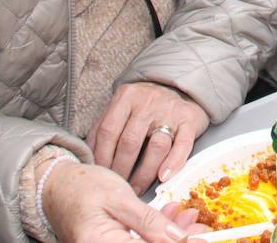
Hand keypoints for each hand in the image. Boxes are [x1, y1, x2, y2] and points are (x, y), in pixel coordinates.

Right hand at [42, 160, 210, 241]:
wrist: (56, 186)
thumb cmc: (80, 188)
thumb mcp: (118, 198)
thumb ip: (148, 222)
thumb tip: (178, 239)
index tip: (202, 240)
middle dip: (178, 242)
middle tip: (201, 229)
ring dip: (171, 237)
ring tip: (190, 218)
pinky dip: (157, 233)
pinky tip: (171, 219)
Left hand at [87, 81, 209, 193]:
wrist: (178, 87)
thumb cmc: (144, 105)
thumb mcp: (120, 107)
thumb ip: (104, 127)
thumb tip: (87, 157)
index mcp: (126, 98)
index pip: (108, 130)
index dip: (102, 156)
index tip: (101, 175)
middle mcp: (148, 102)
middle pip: (130, 141)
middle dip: (121, 169)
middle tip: (118, 187)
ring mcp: (170, 110)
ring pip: (157, 145)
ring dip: (144, 172)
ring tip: (136, 188)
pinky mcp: (189, 119)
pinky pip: (182, 144)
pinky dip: (173, 162)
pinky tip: (164, 177)